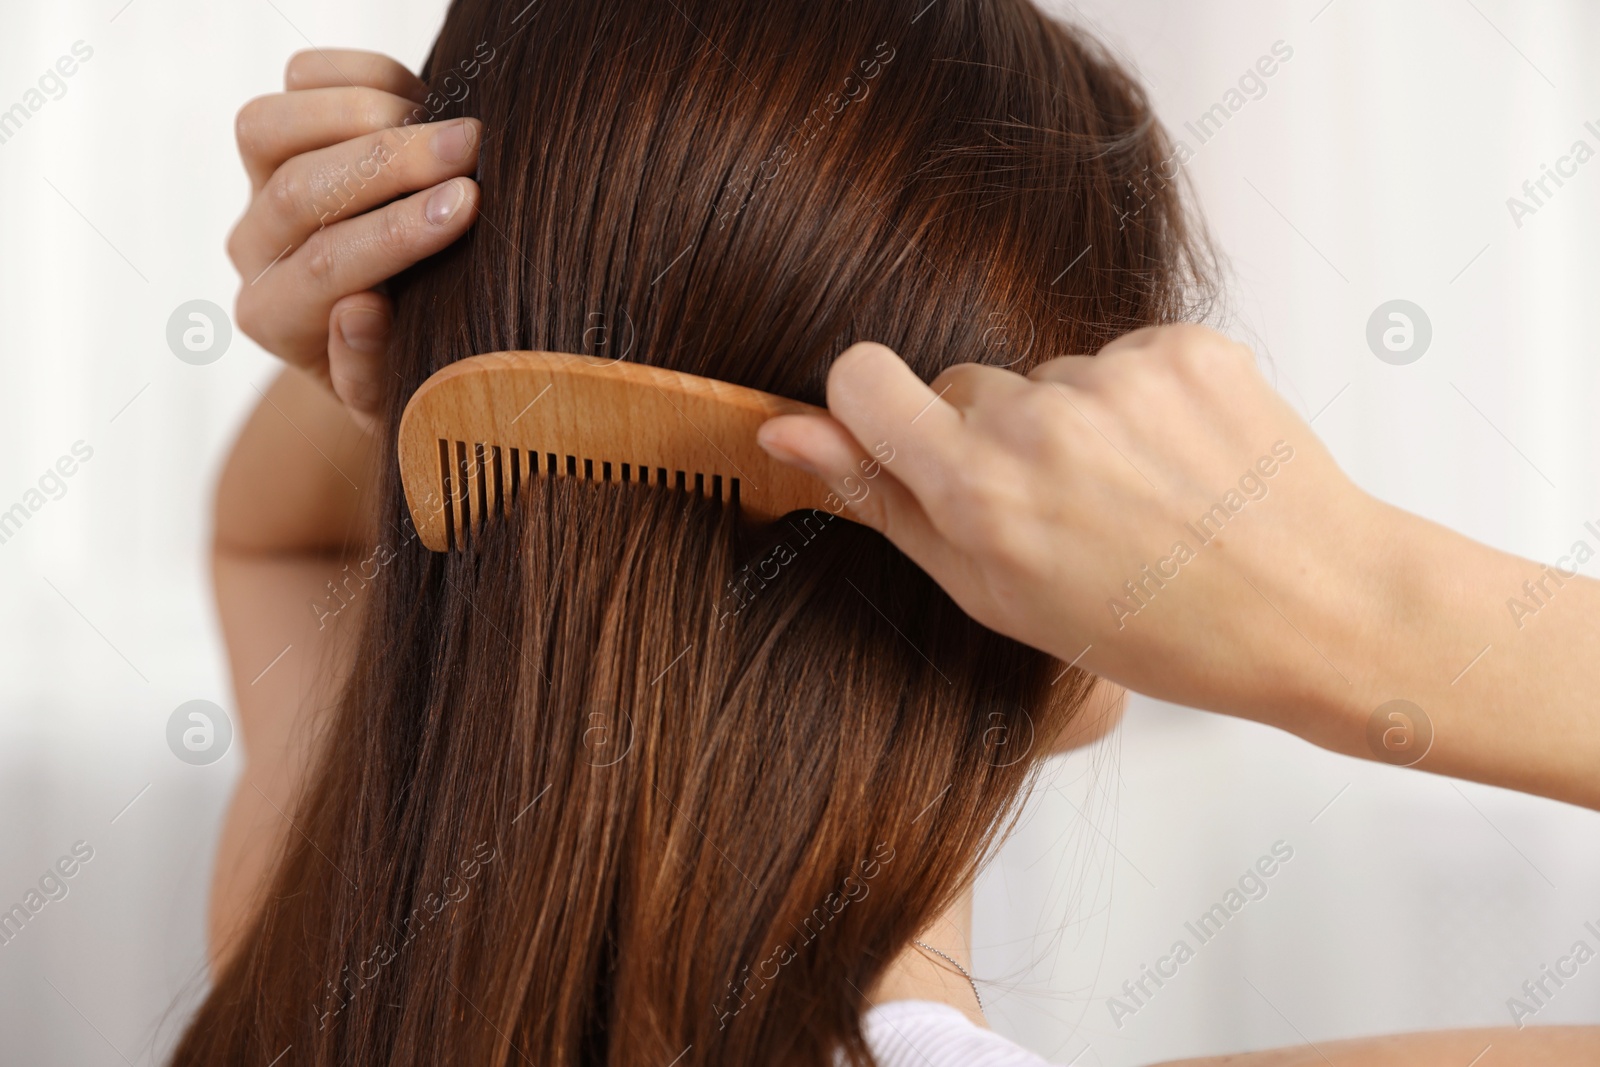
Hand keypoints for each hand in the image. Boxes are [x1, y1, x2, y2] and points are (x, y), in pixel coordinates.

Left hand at [227, 49, 481, 431]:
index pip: (328, 270)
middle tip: (473, 148)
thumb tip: (361, 311)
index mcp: (277, 320)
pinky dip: (358, 75)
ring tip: (447, 122)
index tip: (470, 207)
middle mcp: (256, 250)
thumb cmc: (405, 376)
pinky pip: (297, 83)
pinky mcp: (283, 136)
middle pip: (299, 192)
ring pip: (269, 127)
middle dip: (393, 164)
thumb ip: (372, 374)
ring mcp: (261, 187)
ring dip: (363, 112)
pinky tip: (422, 97)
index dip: (398, 233)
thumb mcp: (400, 403)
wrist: (392, 341)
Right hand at [756, 325, 1389, 741]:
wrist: (1315, 609)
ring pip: (1047, 375)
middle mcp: (1040, 419)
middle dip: (990, 436)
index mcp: (978, 490)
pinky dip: (1138, 400)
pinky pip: (1120, 355)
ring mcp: (1118, 377)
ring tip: (1136, 496)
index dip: (871, 404)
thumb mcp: (995, 595)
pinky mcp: (1185, 346)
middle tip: (1060, 510)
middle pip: (964, 384)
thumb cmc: (1151, 630)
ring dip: (1072, 423)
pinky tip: (1178, 464)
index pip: (861, 375)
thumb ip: (886, 505)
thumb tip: (788, 432)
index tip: (906, 436)